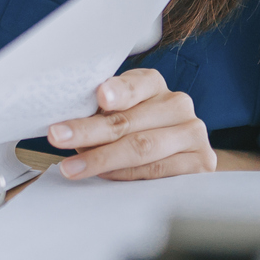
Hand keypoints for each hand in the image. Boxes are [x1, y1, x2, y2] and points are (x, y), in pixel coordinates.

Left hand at [45, 68, 214, 180]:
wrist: (174, 156)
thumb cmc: (132, 130)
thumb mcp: (114, 114)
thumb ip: (97, 112)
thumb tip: (63, 121)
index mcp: (153, 84)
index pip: (136, 84)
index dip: (119, 91)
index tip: (100, 97)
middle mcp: (177, 104)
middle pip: (129, 121)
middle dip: (89, 131)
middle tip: (58, 137)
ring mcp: (193, 133)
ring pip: (142, 148)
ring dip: (102, 158)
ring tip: (72, 167)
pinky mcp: (201, 162)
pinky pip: (157, 171)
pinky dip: (126, 175)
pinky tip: (104, 175)